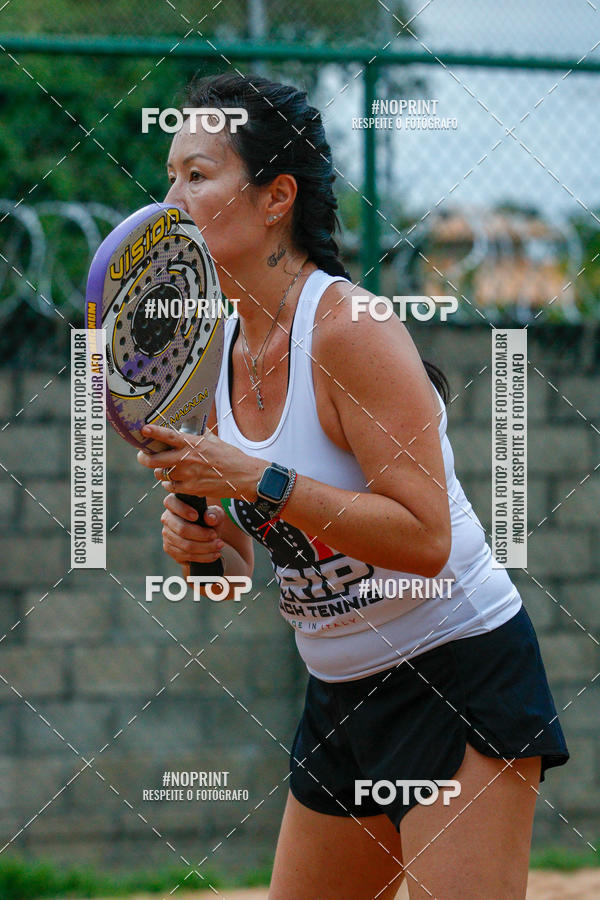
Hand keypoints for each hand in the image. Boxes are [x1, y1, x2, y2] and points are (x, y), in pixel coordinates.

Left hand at [135, 423, 262, 500]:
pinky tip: (176, 481)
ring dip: (160, 472)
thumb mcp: (214, 440)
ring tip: (166, 470)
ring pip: (161, 474)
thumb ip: (199, 434)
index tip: (143, 430)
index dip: (153, 432)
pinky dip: (170, 484)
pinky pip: (171, 487)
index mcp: (192, 443)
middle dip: (145, 458)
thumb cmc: (230, 457)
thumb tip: (191, 426)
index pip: (167, 435)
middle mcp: (186, 458)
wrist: (243, 477)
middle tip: (144, 457)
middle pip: (154, 460)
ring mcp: (187, 475)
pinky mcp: (191, 488)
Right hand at [161, 493, 224, 564]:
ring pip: (186, 545)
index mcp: (174, 504)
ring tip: (220, 545)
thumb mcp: (216, 515)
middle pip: (182, 529)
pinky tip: (215, 554)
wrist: (207, 538)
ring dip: (206, 547)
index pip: (171, 503)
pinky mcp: (170, 549)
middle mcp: (167, 519)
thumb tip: (210, 519)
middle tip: (215, 535)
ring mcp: (167, 535)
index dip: (182, 510)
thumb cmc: (209, 521)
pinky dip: (203, 556)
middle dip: (201, 534)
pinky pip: (187, 556)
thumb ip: (215, 514)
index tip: (196, 516)